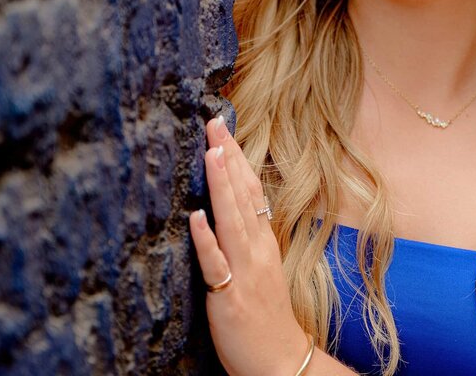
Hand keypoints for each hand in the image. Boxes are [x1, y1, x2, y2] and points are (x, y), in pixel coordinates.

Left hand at [190, 115, 308, 375]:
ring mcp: (244, 271)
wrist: (280, 361)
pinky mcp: (229, 296)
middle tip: (214, 122)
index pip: (251, 190)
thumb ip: (246, 238)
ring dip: (222, 185)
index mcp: (263, 242)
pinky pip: (216, 264)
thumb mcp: (260, 268)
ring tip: (211, 152)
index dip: (238, 158)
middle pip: (243, 195)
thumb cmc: (265, 316)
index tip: (223, 128)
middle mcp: (256, 250)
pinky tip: (195, 217)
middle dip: (228, 157)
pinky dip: (206, 239)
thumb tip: (227, 208)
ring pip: (232, 220)